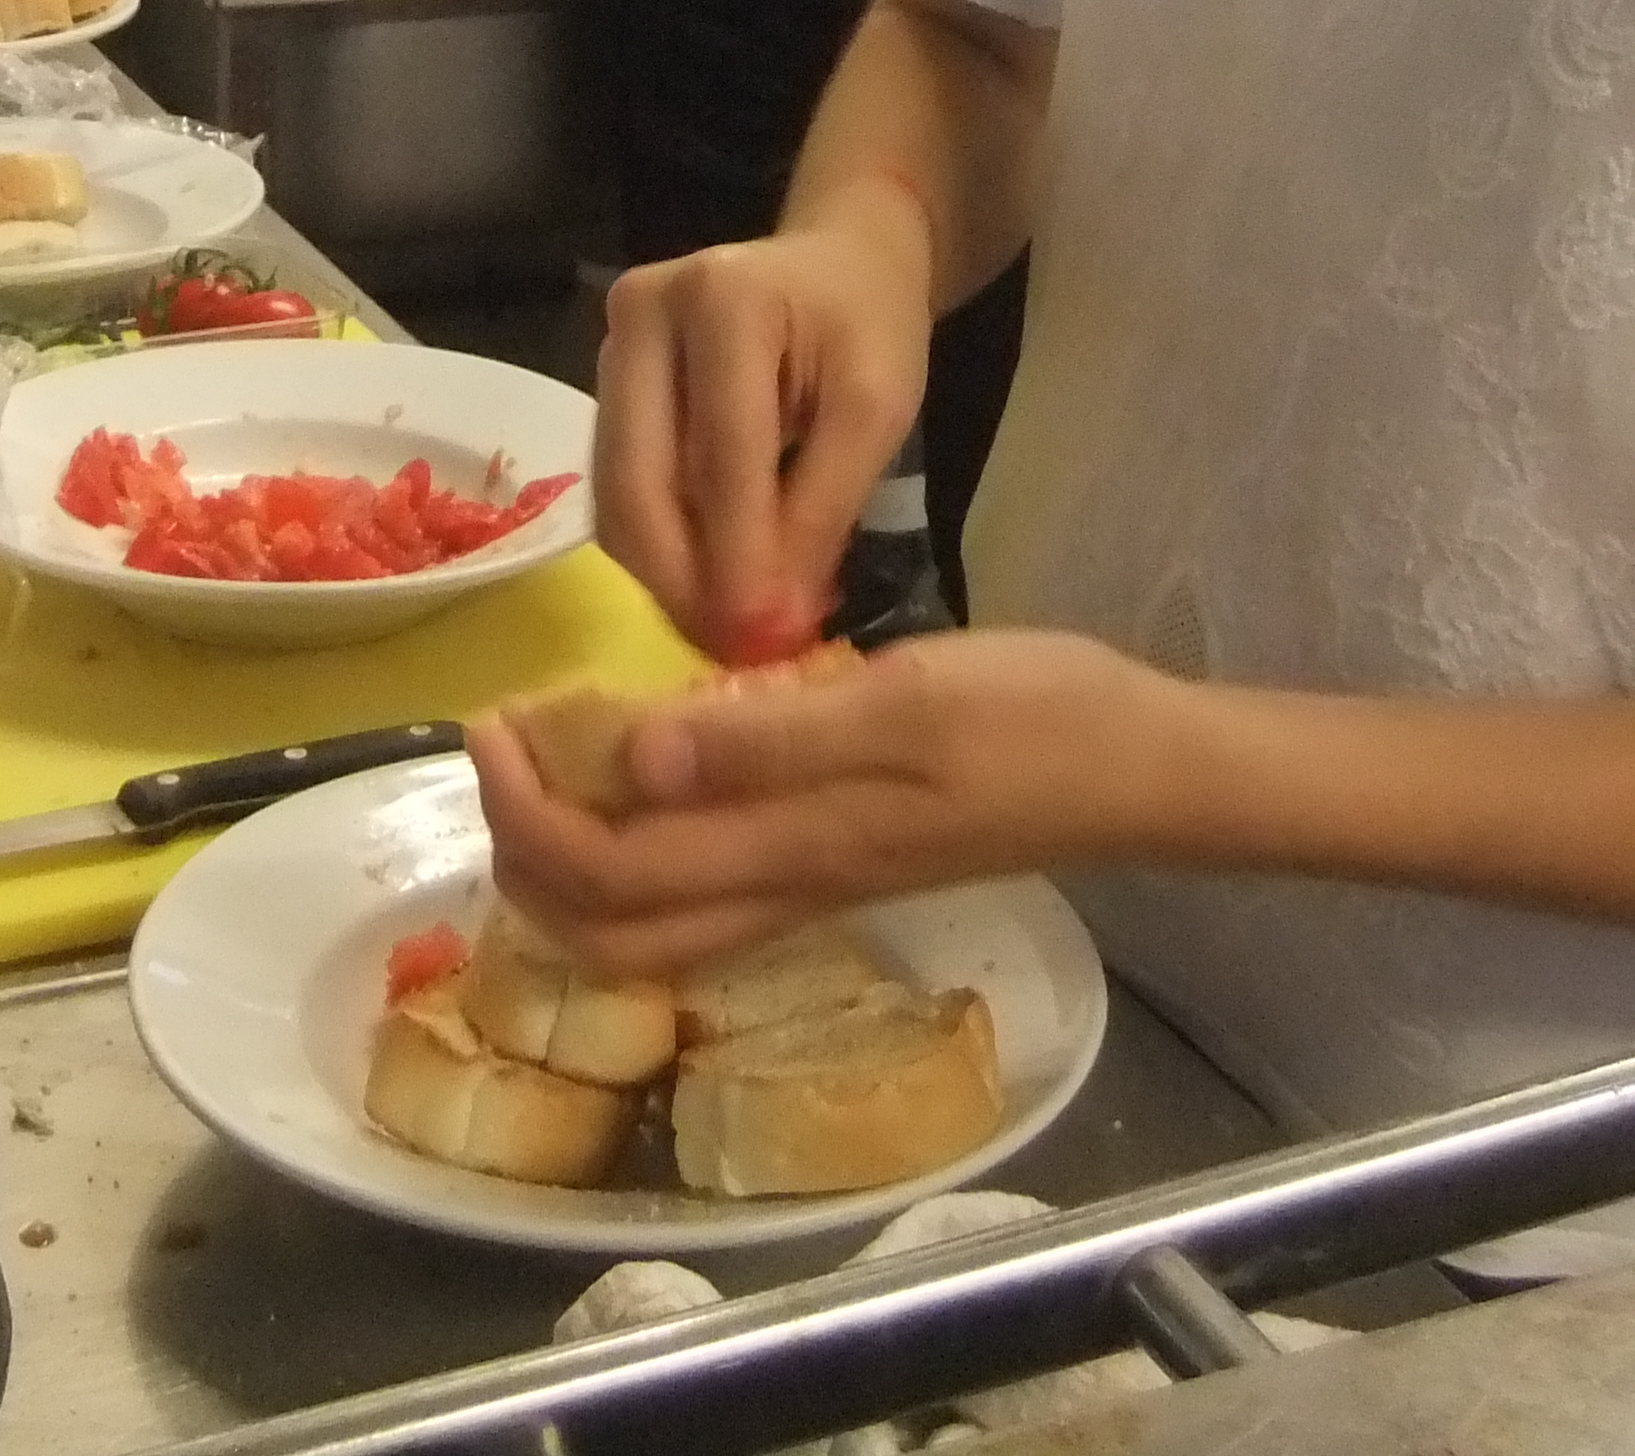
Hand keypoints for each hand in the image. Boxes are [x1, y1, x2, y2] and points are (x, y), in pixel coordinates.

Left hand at [468, 631, 1166, 978]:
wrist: (1138, 769)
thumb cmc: (1033, 719)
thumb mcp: (902, 703)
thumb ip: (767, 739)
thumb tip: (633, 759)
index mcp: (788, 847)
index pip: (606, 871)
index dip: (524, 812)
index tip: (496, 719)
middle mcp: (784, 886)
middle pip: (608, 931)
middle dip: (522, 856)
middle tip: (499, 751)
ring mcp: (812, 885)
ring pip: (650, 928)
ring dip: (571, 869)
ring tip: (546, 770)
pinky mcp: (840, 865)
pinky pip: (702, 899)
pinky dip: (639, 859)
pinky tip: (644, 779)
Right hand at [594, 220, 928, 661]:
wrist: (840, 262)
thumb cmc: (868, 327)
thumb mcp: (876, 410)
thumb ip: (822, 507)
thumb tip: (771, 618)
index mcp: (724, 299)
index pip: (721, 454)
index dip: (738, 555)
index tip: (763, 640)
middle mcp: (643, 310)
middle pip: (639, 476)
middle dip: (682, 577)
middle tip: (728, 648)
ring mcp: (611, 340)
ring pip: (614, 489)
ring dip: (662, 569)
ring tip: (719, 625)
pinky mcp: (602, 375)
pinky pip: (616, 480)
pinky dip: (655, 540)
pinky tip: (699, 580)